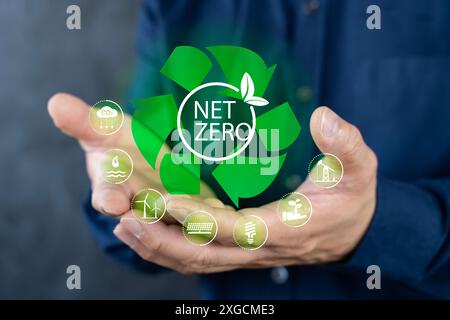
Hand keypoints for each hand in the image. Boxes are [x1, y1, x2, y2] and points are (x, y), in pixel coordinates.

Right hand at [47, 93, 214, 221]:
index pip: (106, 194)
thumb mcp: (107, 130)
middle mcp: (138, 207)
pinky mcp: (190, 215)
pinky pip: (200, 218)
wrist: (150, 168)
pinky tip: (223, 208)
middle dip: (149, 217)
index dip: (108, 197)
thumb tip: (55, 102)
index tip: (111, 202)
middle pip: (142, 216)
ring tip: (199, 211)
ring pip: (174, 222)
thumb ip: (85, 122)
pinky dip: (208, 215)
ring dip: (184, 218)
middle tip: (159, 214)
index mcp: (112, 188)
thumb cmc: (123, 148)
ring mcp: (166, 214)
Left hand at [113, 106, 377, 273]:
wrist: (355, 233)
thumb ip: (346, 144)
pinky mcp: (241, 248)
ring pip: (197, 260)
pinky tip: (146, 229)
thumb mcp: (360, 168)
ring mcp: (248, 252)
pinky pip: (200, 253)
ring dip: (158, 247)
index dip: (197, 217)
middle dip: (162, 241)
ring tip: (121, 226)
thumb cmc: (353, 200)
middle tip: (122, 219)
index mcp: (285, 228)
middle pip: (204, 255)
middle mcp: (260, 248)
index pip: (234, 229)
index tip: (162, 199)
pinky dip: (170, 246)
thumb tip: (323, 117)